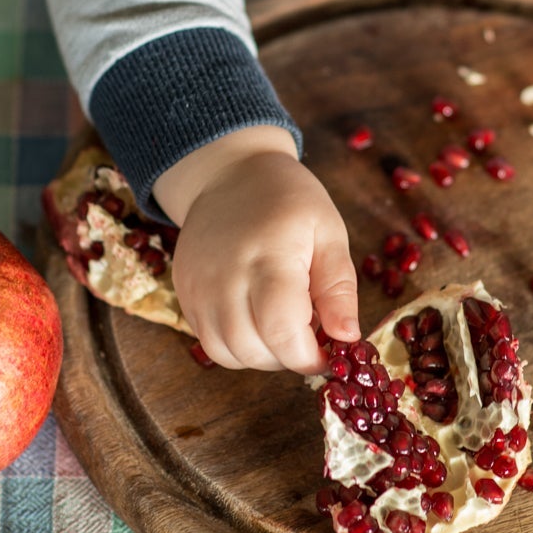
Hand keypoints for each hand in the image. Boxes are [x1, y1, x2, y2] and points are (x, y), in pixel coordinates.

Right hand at [153, 126, 358, 373]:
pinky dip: (237, 347)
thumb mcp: (328, 232)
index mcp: (269, 258)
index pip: (282, 331)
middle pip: (254, 350)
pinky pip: (210, 343)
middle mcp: (225, 278)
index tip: (328, 354)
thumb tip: (347, 338)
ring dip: (262, 356)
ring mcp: (198, 288)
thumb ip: (338, 288)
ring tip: (282, 327)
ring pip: (228, 354)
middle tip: (307, 333)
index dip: (309, 357)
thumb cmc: (287, 201)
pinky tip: (256, 322)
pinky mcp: (184, 294)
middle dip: (289, 357)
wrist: (229, 175)